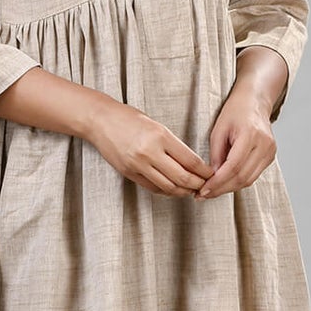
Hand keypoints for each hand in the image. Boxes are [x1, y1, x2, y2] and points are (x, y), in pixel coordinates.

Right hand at [84, 101, 213, 197]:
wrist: (100, 121)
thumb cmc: (128, 118)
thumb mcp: (156, 125)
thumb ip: (172, 144)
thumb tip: (191, 163)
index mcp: (160, 136)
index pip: (190, 161)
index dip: (204, 171)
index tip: (211, 174)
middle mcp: (150, 152)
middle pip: (182, 178)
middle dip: (197, 184)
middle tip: (204, 185)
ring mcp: (138, 165)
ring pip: (169, 187)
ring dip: (183, 191)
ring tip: (191, 190)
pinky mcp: (129, 173)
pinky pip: (153, 188)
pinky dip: (167, 191)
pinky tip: (173, 189)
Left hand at [195, 85, 277, 198]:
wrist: (254, 102)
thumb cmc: (235, 111)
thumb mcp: (218, 129)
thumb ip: (215, 154)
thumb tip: (212, 178)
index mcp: (251, 135)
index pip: (233, 167)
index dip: (217, 182)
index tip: (203, 191)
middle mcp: (264, 145)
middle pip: (242, 177)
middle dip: (221, 189)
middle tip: (204, 195)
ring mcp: (270, 152)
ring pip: (249, 180)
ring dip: (229, 188)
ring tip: (212, 191)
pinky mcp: (270, 156)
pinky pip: (253, 175)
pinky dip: (238, 181)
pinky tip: (225, 183)